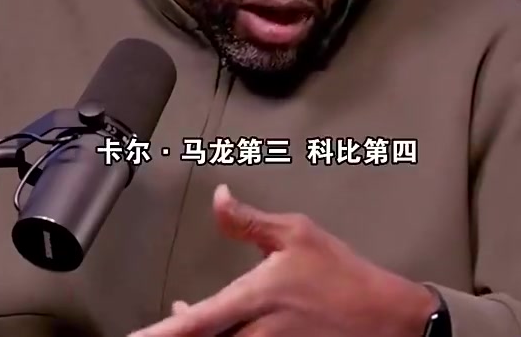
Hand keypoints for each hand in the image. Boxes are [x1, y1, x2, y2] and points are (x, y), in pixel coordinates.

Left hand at [129, 184, 436, 336]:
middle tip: (140, 336)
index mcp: (254, 299)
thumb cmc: (338, 271)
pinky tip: (202, 331)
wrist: (381, 316)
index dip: (160, 333)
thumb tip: (218, 197)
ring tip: (167, 327)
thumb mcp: (295, 233)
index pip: (196, 322)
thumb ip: (249, 221)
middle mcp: (256, 335)